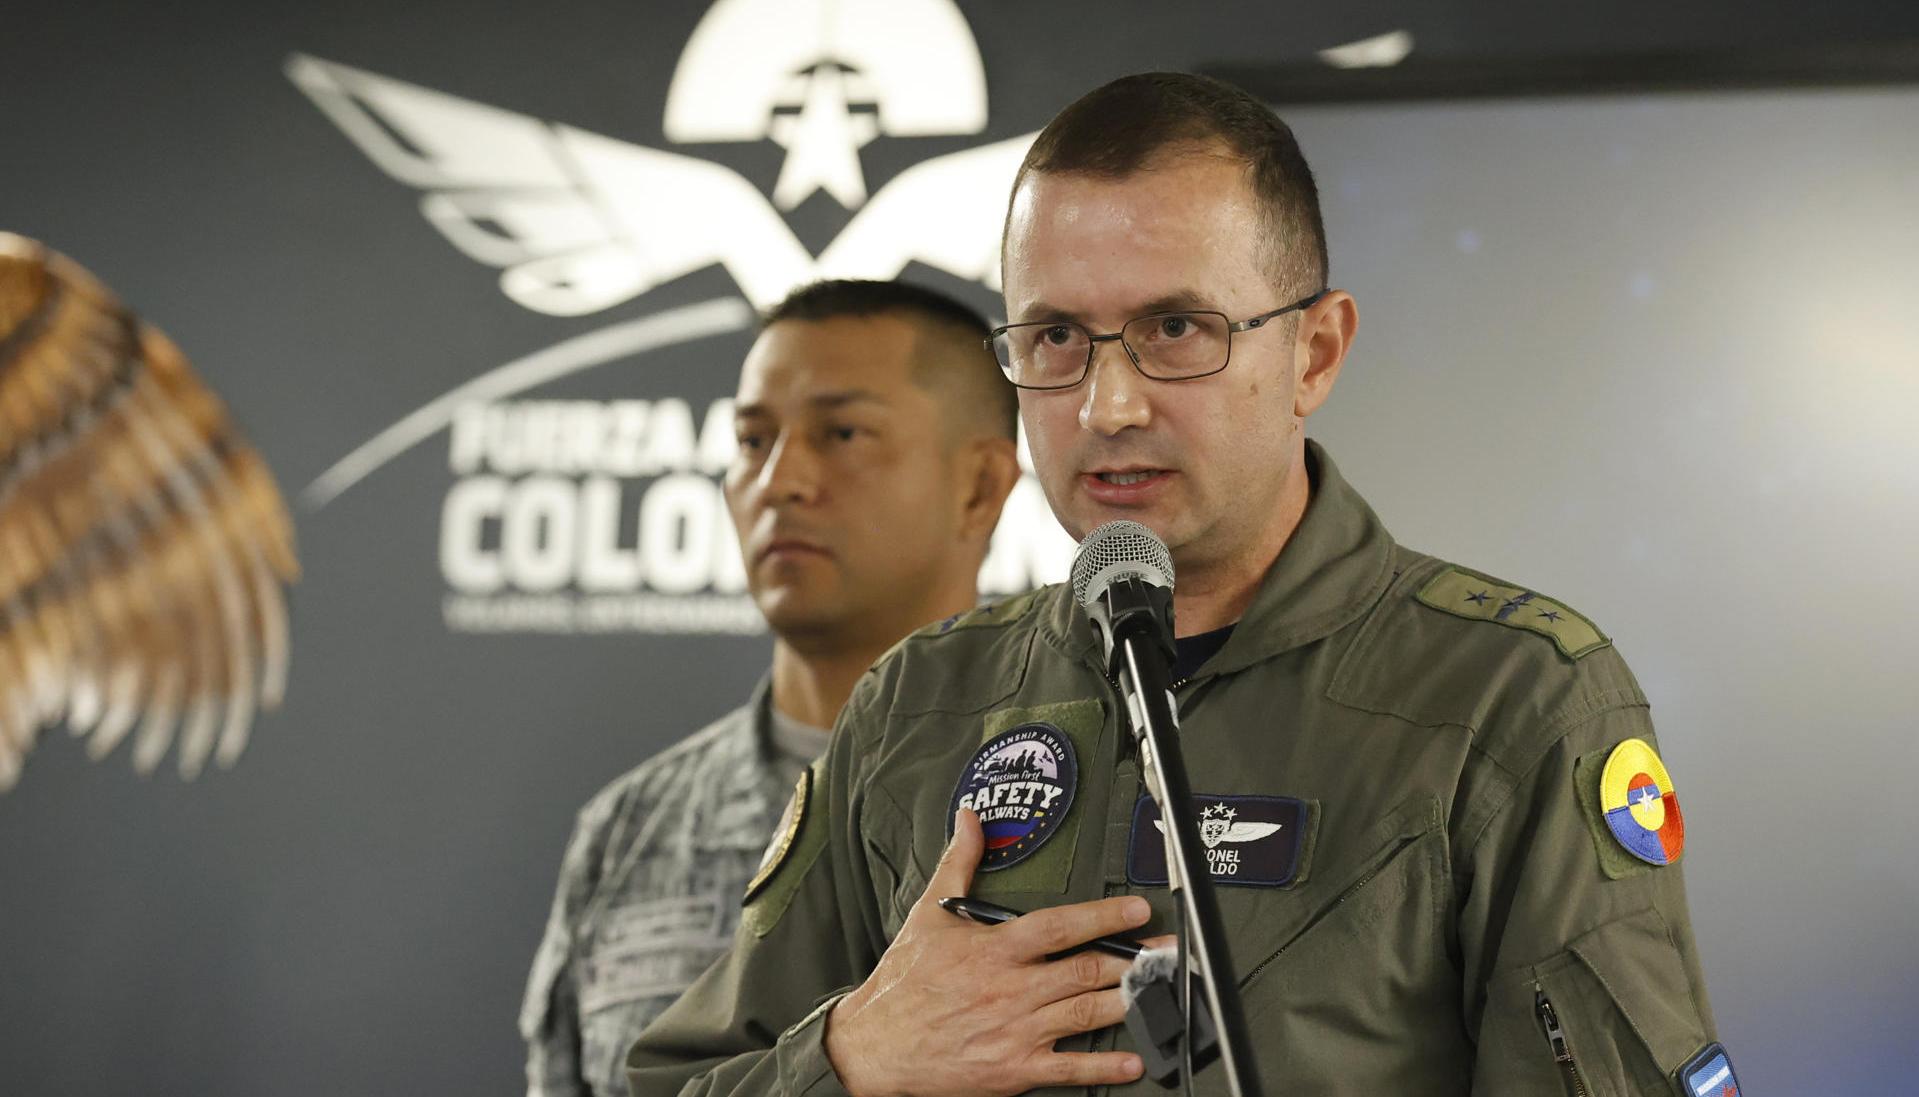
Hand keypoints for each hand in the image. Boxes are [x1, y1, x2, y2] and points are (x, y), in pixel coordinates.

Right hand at [823, 809, 1154, 1096]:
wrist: (875, 1046)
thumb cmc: (904, 982)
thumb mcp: (929, 913)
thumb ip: (960, 863)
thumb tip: (970, 819)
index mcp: (995, 949)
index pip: (1059, 927)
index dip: (1103, 915)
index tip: (1137, 909)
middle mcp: (1011, 989)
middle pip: (1086, 970)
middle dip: (1135, 959)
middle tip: (1170, 951)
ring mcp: (1016, 1031)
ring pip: (1086, 1013)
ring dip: (1130, 1002)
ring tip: (1162, 992)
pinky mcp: (1014, 1070)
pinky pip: (1068, 1068)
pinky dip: (1103, 1065)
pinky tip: (1133, 1059)